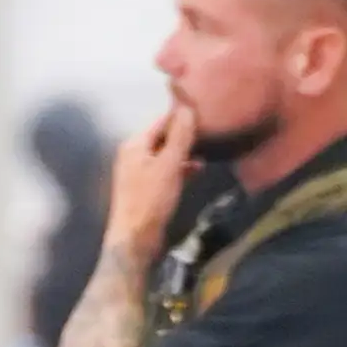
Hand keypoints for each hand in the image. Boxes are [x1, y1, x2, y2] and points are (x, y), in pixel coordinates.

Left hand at [105, 104, 199, 266]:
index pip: (161, 121)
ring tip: (209, 147)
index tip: (205, 112)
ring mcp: (139, 172)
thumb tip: (187, 107)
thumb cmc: (150, 199)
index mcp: (135, 145)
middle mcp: (134, 155)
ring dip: (185, 152)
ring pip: (166, 154)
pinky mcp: (147, 188)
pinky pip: (166, 171)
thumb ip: (179, 136)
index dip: (182, 116)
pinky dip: (181, 168)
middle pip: (163, 137)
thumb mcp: (169, 165)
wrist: (135, 239)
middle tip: (211, 129)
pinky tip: (198, 169)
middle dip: (185, 134)